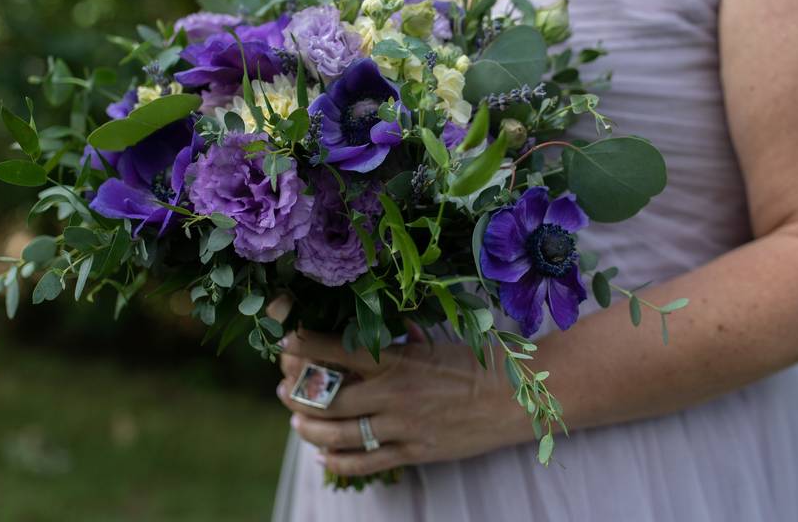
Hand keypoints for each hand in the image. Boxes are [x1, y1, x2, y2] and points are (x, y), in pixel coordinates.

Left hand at [277, 327, 529, 475]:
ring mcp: (401, 427)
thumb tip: (375, 333)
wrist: (514, 397)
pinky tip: (323, 455)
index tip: (284, 341)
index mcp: (396, 360)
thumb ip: (399, 342)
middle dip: (295, 392)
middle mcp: (392, 394)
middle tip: (283, 388)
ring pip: (338, 434)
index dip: (303, 346)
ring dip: (308, 427)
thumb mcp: (433, 344)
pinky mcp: (413, 452)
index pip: (335, 351)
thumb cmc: (476, 363)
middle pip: (326, 397)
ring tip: (297, 421)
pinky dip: (337, 461)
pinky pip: (364, 463)